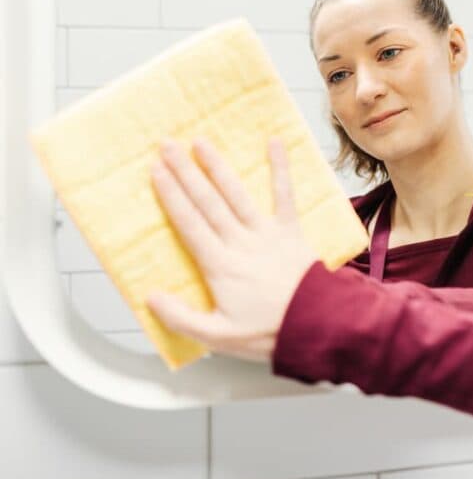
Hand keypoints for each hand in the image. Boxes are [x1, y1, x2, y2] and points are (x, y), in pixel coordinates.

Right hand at [147, 137, 318, 362]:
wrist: (316, 323)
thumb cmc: (267, 331)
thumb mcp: (217, 336)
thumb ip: (180, 317)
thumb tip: (150, 297)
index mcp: (220, 265)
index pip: (189, 224)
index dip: (171, 196)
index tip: (156, 173)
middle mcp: (240, 242)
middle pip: (207, 202)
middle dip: (185, 172)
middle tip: (167, 147)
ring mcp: (267, 232)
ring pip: (237, 193)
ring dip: (218, 166)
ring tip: (201, 142)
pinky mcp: (290, 230)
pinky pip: (284, 194)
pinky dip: (280, 167)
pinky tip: (275, 142)